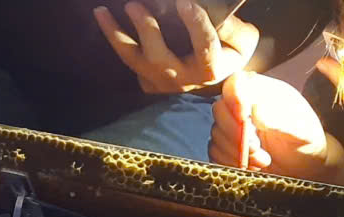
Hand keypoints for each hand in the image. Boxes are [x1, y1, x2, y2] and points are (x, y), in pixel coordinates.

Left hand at [94, 0, 257, 93]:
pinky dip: (115, 37)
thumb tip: (207, 12)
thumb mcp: (242, 39)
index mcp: (210, 71)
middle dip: (145, 30)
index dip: (196, 25)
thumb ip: (231, 28)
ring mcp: (159, 82)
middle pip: (158, 57)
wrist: (216, 72)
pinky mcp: (145, 79)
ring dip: (115, 34)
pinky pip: (127, 56)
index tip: (185, 3)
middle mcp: (181, 80)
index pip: (204, 49)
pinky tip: (104, 17)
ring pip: (133, 59)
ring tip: (101, 11)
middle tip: (134, 4)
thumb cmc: (230, 51)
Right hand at [208, 67, 343, 182]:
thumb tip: (257, 111)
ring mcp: (231, 125)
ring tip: (264, 159)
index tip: (244, 118)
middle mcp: (242, 105)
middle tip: (258, 147)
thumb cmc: (305, 137)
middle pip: (219, 110)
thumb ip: (280, 119)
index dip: (234, 98)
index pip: (235, 83)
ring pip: (216, 134)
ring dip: (238, 152)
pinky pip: (215, 152)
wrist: (303, 161)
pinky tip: (252, 165)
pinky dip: (232, 161)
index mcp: (261, 91)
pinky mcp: (224, 144)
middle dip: (236, 133)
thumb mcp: (301, 127)